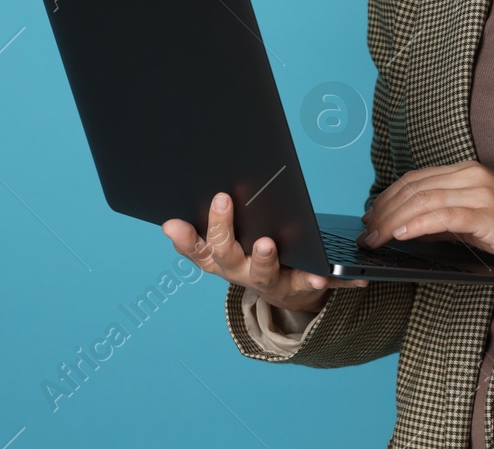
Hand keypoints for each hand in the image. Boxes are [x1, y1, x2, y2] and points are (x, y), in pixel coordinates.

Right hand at [162, 192, 369, 313]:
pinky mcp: (297, 285)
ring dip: (263, 259)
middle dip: (223, 231)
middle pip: (227, 257)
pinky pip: (307, 282)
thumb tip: (169, 223)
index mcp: (222, 261)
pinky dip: (317, 279)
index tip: (178, 219)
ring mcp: (269, 281)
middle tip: (223, 202)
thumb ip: (201, 235)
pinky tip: (325, 275)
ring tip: (266, 243)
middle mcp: (241, 273)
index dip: (186, 237)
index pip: (198, 250)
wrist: (287, 292)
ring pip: (263, 273)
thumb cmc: (252, 258)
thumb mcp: (224, 249)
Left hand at [357, 160, 493, 277]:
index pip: (416, 180)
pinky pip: (442, 215)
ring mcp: (480, 192)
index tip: (369, 216)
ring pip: (422, 200)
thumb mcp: (476, 221)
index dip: (387, 197)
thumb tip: (409, 228)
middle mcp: (472, 176)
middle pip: (413, 188)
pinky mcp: (487, 213)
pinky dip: (415, 224)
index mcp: (469, 173)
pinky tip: (399, 235)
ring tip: (374, 238)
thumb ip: (445, 219)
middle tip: (365, 232)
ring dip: (391, 221)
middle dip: (382, 210)